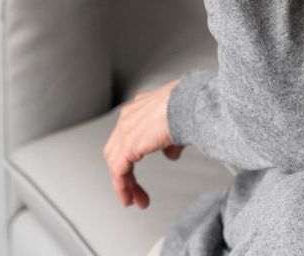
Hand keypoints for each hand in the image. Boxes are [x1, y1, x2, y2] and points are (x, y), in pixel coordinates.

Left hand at [102, 78, 184, 208]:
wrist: (188, 104)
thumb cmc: (188, 107)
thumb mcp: (178, 125)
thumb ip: (170, 142)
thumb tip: (171, 155)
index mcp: (139, 108)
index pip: (126, 136)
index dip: (129, 157)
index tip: (136, 172)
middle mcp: (128, 117)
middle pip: (116, 150)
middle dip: (124, 173)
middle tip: (133, 190)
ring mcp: (125, 130)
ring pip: (115, 162)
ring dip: (124, 184)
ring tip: (134, 200)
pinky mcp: (127, 145)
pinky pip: (119, 171)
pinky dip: (122, 187)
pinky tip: (130, 198)